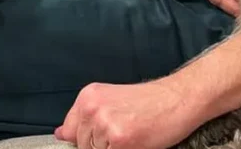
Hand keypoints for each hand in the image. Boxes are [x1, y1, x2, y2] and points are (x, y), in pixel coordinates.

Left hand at [55, 78, 204, 148]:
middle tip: (125, 132)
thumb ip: (84, 118)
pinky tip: (137, 142)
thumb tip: (61, 134)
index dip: (86, 140)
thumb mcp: (111, 101)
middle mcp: (92, 108)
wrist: (179, 98)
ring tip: (132, 136)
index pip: (69, 132)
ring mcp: (104, 125)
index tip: (101, 138)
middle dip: (101, 146)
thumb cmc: (150, 102)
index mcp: (88, 96)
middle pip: (83, 146)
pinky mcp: (119, 140)